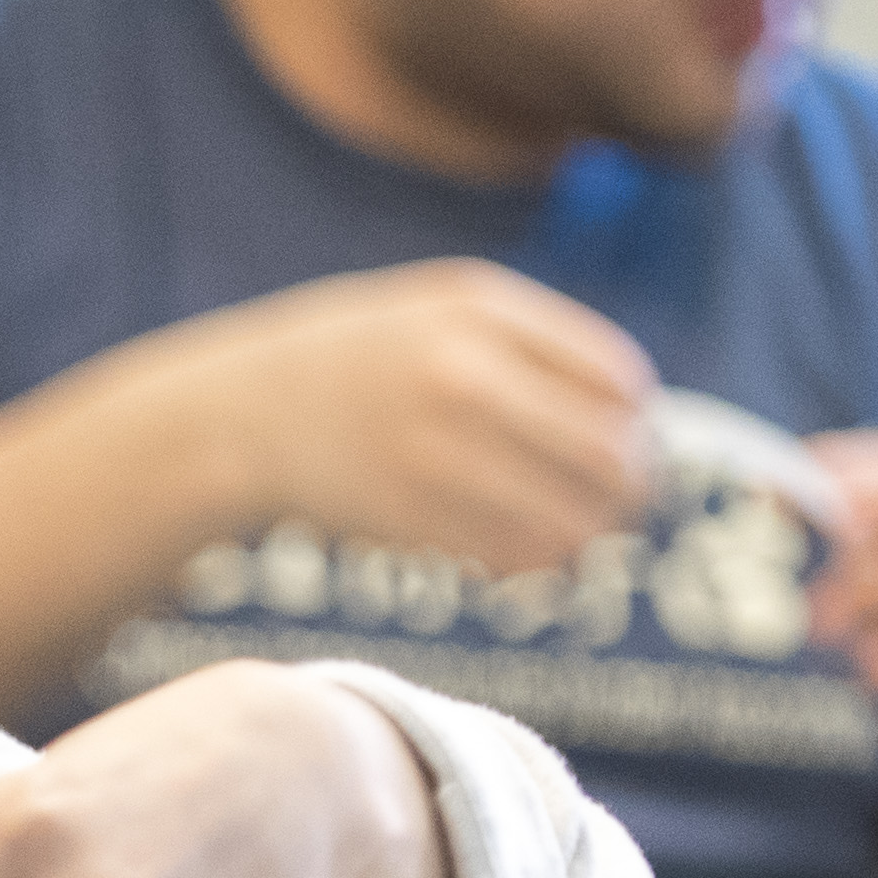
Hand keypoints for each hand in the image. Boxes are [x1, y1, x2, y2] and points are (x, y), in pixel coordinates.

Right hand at [171, 261, 653, 572]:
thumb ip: (535, 348)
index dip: (635, 422)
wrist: (237, 413)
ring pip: (567, 521)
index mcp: (479, 310)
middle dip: (630, 492)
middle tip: (619, 509)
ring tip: (571, 541)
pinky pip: (507, 558)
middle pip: (609, 454)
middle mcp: (459, 374)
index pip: (618, 378)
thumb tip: (640, 423)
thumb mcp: (441, 313)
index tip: (621, 442)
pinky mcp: (402, 514)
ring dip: (585, 541)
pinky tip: (511, 557)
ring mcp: (429, 448)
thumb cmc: (360, 363)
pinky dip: (527, 567)